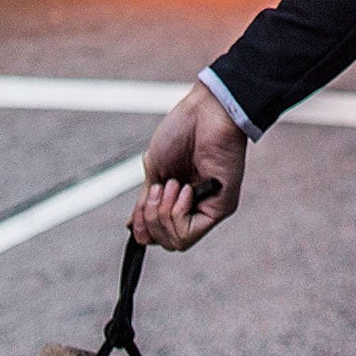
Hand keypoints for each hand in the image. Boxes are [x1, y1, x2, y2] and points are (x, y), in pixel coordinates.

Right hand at [129, 82, 246, 250]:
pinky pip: (188, 234)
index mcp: (178, 198)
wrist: (204, 113)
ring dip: (161, 213)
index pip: (157, 233)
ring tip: (172, 183)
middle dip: (150, 218)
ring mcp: (209, 208)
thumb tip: (133, 230)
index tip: (144, 199)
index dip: (144, 225)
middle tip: (158, 187)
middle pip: (164, 241)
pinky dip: (176, 214)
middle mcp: (195, 207)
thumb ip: (145, 203)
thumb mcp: (154, 171)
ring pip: (175, 242)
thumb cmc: (182, 132)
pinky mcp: (222, 208)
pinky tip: (183, 190)